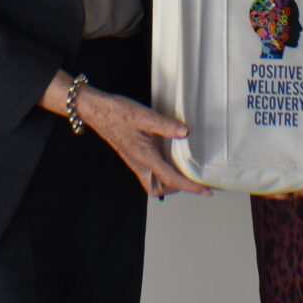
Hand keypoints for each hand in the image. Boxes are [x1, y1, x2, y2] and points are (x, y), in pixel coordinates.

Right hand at [79, 88, 211, 197]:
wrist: (96, 110)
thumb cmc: (118, 113)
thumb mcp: (144, 116)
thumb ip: (166, 125)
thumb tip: (185, 132)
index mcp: (145, 157)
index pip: (171, 179)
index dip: (190, 186)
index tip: (206, 191)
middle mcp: (140, 164)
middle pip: (161, 188)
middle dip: (178, 188)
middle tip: (195, 180)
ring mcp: (135, 161)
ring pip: (154, 183)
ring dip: (169, 182)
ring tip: (184, 171)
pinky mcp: (133, 156)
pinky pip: (149, 172)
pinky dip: (161, 172)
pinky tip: (169, 157)